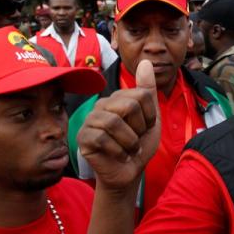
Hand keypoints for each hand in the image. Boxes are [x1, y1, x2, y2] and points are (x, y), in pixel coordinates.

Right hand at [77, 60, 160, 190]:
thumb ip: (148, 91)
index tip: (145, 129)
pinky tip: (119, 156)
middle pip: (129, 106)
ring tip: (129, 150)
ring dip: (130, 143)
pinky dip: (118, 151)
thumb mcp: (151, 118)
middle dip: (139, 130)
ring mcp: (90, 120)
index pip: (141, 96)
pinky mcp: (82, 137)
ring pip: (115, 123)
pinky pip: (102, 139)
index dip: (150, 117)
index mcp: (118, 98)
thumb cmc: (138, 145)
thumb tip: (145, 61)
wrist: (129, 172)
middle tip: (135, 141)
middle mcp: (102, 104)